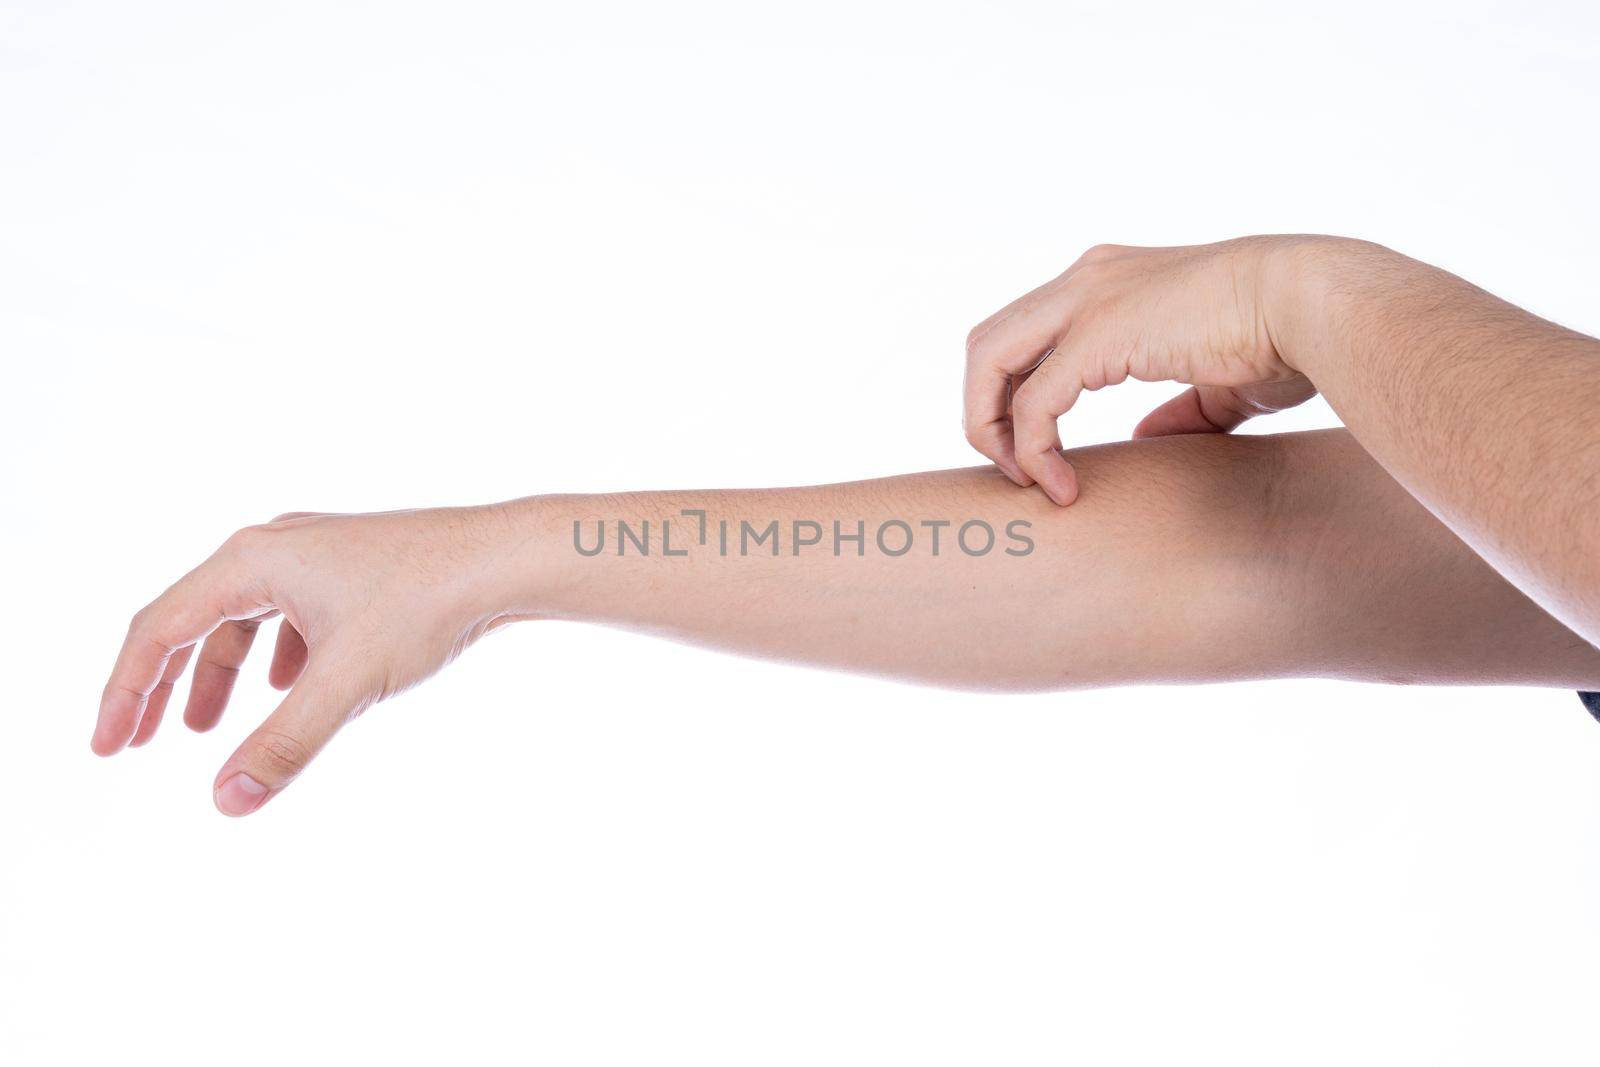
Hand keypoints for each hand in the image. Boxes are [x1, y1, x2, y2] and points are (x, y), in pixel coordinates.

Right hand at [93, 506, 518, 815]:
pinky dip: (274, 658)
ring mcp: (315, 556)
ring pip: (244, 619)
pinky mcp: (351, 570)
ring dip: (220, 675)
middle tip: (133, 744)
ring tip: (206, 729)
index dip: (125, 690)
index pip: (161, 627)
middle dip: (163, 686)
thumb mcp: (347, 681)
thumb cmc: (427, 602)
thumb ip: (285, 743)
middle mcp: (276, 547)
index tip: (107, 746)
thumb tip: (226, 803)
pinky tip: (288, 691)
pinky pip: (289, 616)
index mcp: (254, 560)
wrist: (504, 560)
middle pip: (193, 619)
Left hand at [962, 236, 1323, 503]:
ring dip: (991, 429)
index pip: (1023, 334)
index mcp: (1107, 281)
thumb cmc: (1284, 339)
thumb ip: (1177, 407)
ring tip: (1025, 482)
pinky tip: (1060, 486)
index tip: (1034, 451)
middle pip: (987, 344)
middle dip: (984, 411)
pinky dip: (1032, 449)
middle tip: (1011, 470)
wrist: (1314, 306)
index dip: (1012, 396)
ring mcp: (1086, 300)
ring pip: (988, 362)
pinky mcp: (1097, 334)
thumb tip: (1144, 438)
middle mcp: (1085, 279)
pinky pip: (1035, 402)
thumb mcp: (1216, 381)